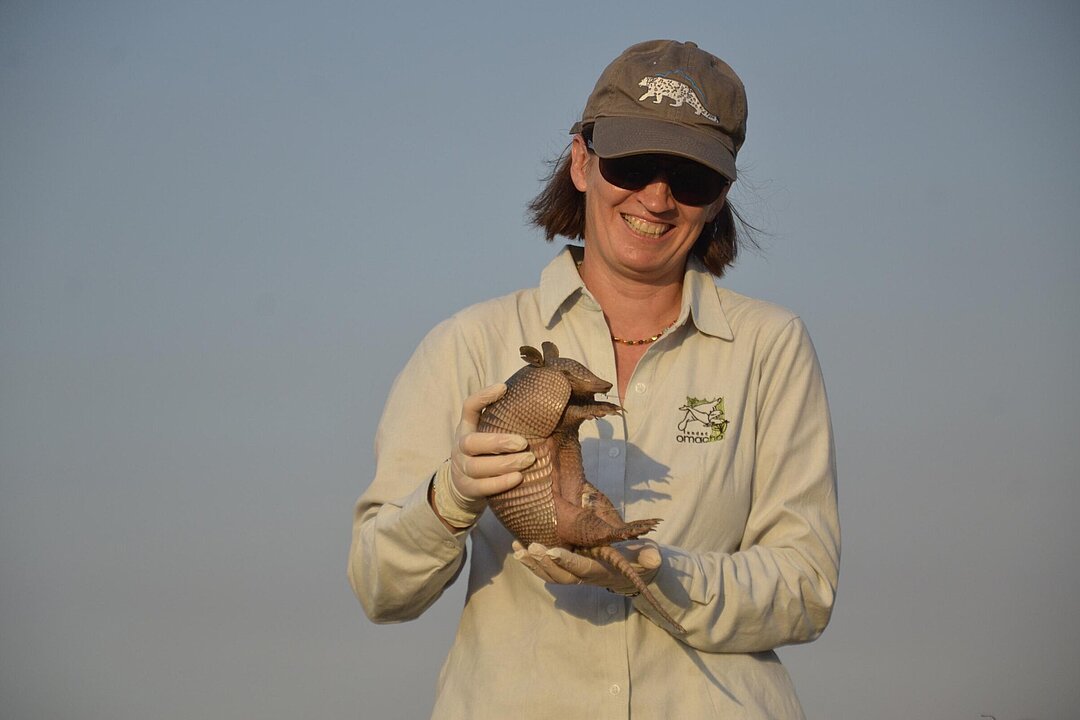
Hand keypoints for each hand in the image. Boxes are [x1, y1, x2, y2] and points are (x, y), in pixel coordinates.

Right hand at [450, 383, 533, 498]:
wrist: (461, 485)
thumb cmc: (484, 453)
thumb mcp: (486, 434)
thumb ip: (503, 422)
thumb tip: (539, 406)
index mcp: (466, 428)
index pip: (468, 408)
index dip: (482, 397)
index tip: (504, 388)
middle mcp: (459, 447)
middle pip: (471, 443)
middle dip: (498, 442)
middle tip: (524, 443)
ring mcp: (461, 470)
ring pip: (477, 467)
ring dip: (504, 464)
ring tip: (528, 460)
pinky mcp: (468, 489)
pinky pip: (482, 487)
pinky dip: (500, 483)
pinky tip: (518, 478)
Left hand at [512, 539, 661, 593]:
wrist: (635, 571)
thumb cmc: (641, 560)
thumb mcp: (649, 557)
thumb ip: (649, 557)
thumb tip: (651, 558)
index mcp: (603, 571)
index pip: (583, 568)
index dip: (568, 561)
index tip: (552, 551)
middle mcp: (587, 576)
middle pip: (561, 576)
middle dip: (544, 564)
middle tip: (530, 548)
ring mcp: (576, 574)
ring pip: (551, 575)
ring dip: (533, 564)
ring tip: (518, 549)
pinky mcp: (568, 569)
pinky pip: (547, 570)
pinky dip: (532, 561)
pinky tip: (518, 548)